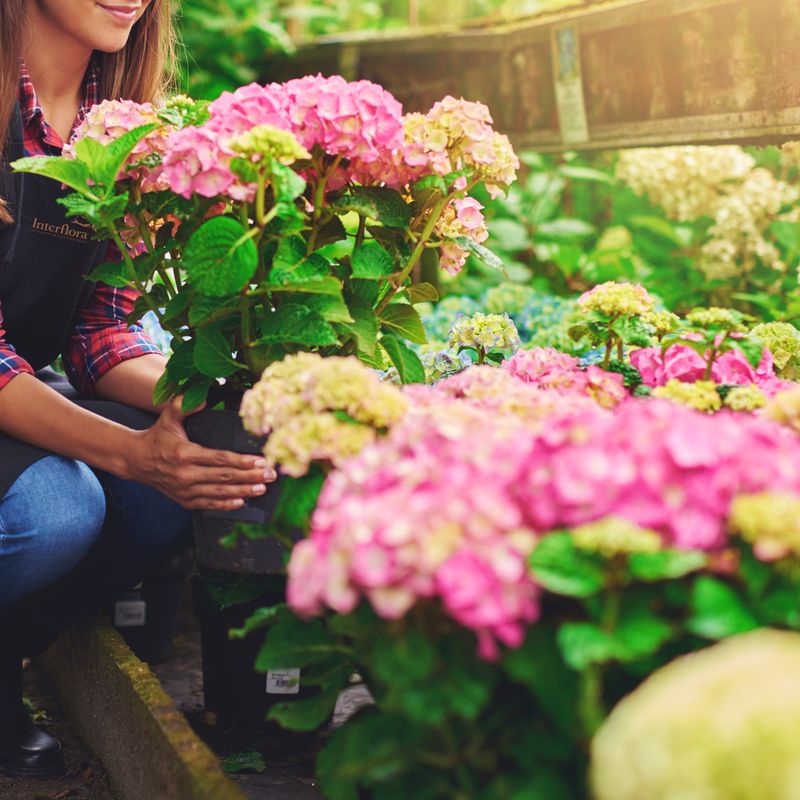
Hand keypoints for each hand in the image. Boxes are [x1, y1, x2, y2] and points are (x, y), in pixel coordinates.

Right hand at [124, 398, 276, 510]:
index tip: (260, 461)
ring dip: (243, 491)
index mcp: (185, 454)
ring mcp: (185, 490)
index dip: (242, 461)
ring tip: (262, 488)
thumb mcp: (168, 417)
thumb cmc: (158, 436)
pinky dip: (226, 505)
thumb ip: (183, 406)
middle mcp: (186, 475)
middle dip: (251, 477)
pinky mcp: (185, 500)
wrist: (137, 460)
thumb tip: (203, 400)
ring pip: (220, 493)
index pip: (220, 458)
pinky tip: (242, 501)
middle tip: (271, 475)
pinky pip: (209, 505)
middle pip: (225, 477)